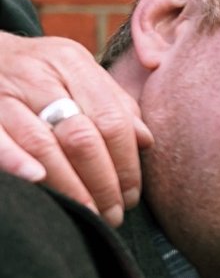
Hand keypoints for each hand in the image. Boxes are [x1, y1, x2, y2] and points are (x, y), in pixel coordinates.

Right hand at [0, 32, 152, 225]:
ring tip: (89, 213)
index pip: (111, 119)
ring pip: (42, 144)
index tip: (133, 194)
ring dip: (69, 185)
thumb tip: (146, 141)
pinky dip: (15, 161)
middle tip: (114, 213)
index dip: (126, 162)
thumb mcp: (78, 73)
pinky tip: (36, 180)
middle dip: (102, 181)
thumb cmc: (40, 71)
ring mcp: (4, 94)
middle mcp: (38, 76)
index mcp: (72, 64)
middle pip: (81, 136)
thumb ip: (113, 103)